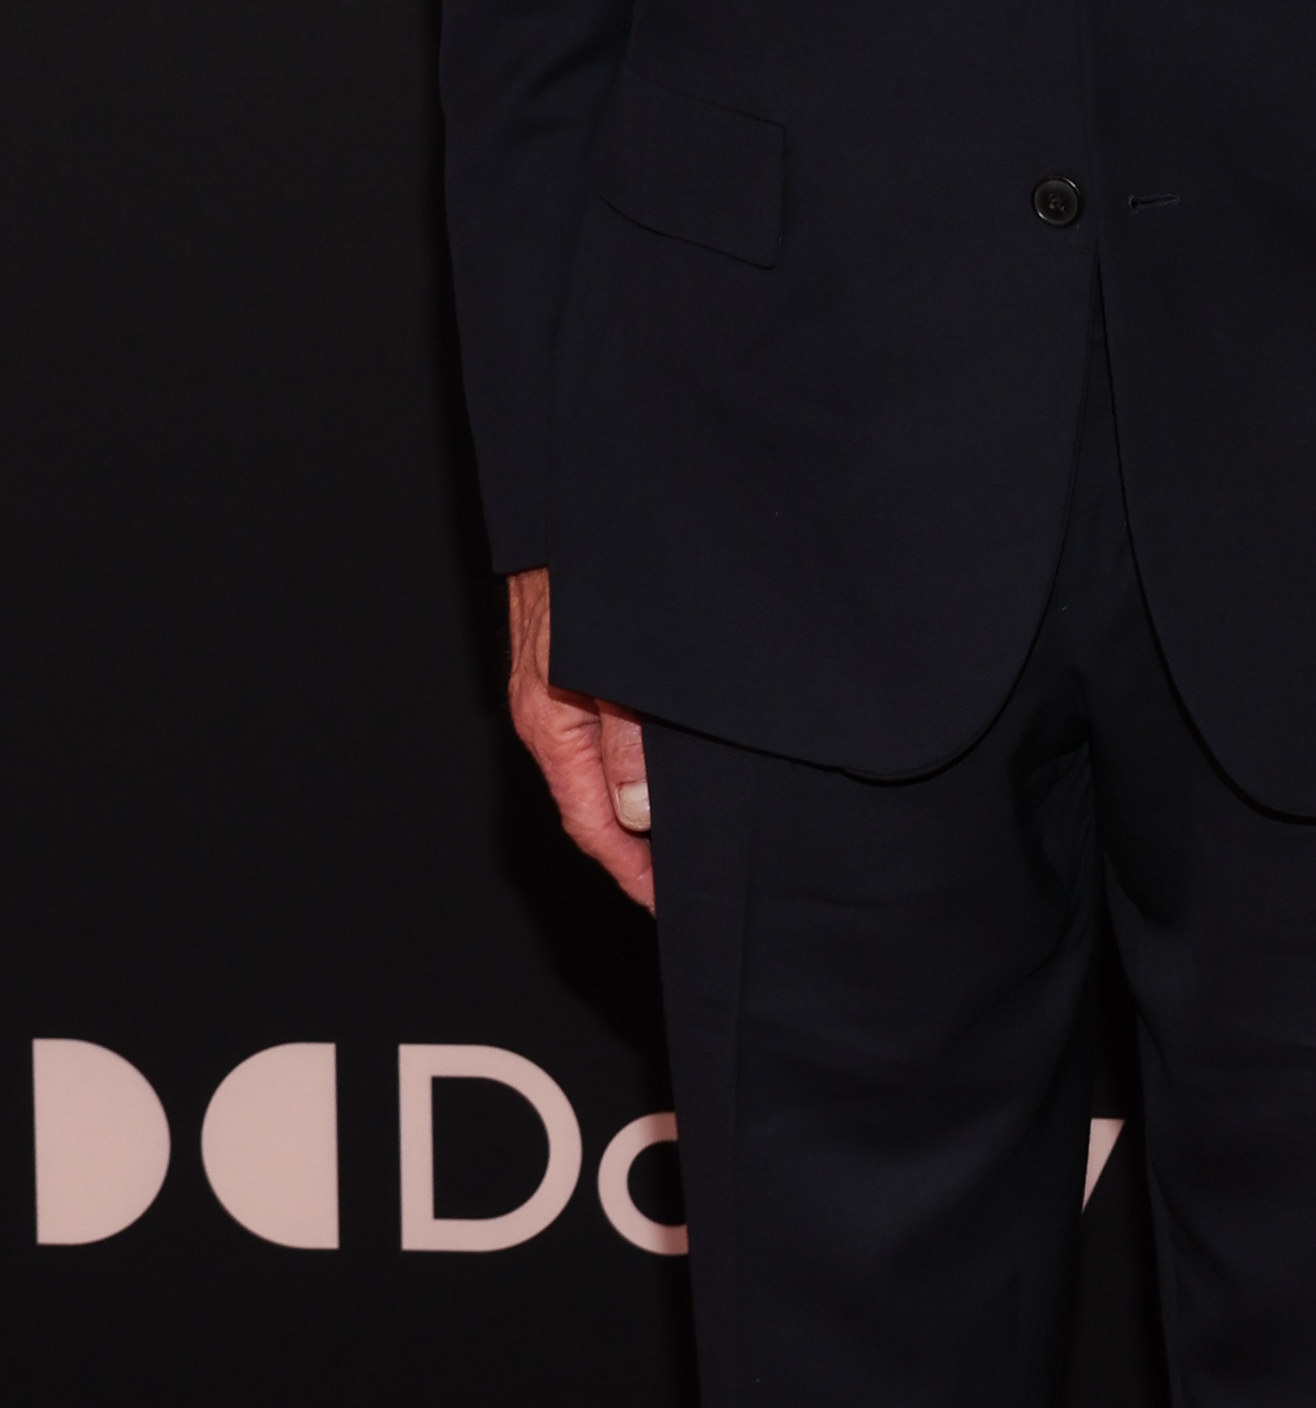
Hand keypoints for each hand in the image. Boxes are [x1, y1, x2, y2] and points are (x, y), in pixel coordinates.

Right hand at [506, 569, 654, 911]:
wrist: (571, 506)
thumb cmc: (590, 579)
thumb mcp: (620, 668)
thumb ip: (630, 741)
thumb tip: (638, 814)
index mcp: (551, 726)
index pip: (592, 824)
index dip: (631, 870)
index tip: (666, 901)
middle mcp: (542, 715)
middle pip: (590, 804)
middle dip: (633, 848)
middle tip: (680, 876)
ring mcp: (550, 690)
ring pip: (593, 768)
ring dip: (630, 805)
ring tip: (675, 833)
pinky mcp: (564, 665)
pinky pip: (593, 733)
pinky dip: (623, 763)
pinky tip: (653, 763)